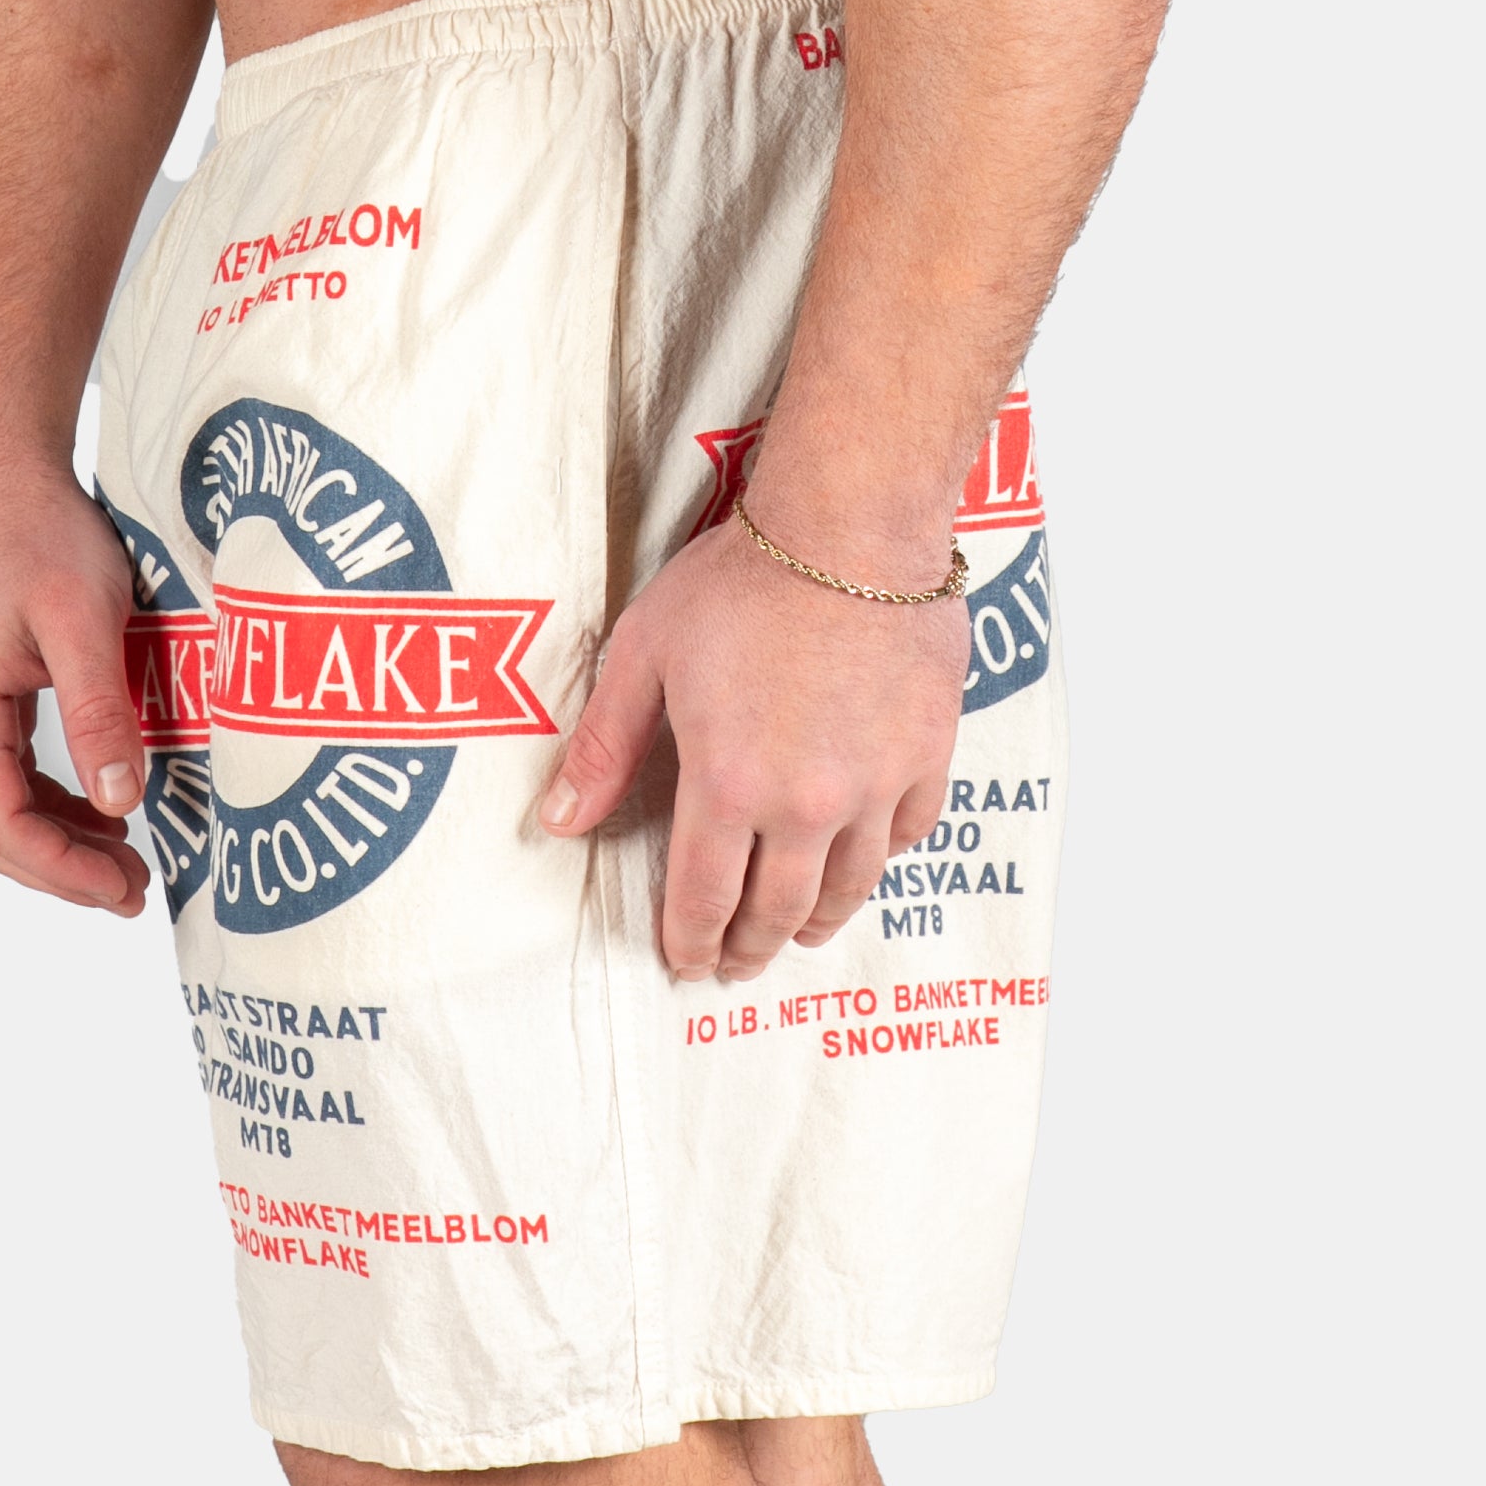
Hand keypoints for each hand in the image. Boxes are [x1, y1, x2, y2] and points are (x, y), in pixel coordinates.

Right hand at [0, 458, 152, 916]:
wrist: (5, 472)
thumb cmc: (38, 531)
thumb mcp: (83, 618)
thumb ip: (99, 712)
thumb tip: (120, 802)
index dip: (59, 867)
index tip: (120, 886)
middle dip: (58, 870)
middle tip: (131, 892)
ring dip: (54, 841)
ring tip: (122, 862)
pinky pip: (3, 772)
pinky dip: (48, 802)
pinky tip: (99, 805)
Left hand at [540, 511, 968, 979]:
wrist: (852, 523)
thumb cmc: (744, 577)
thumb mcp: (646, 651)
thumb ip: (604, 745)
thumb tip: (556, 821)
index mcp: (728, 786)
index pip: (704, 898)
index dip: (691, 941)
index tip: (687, 961)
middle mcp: (806, 804)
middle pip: (778, 909)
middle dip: (751, 946)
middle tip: (738, 963)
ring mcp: (876, 785)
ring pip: (849, 886)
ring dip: (818, 920)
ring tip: (800, 931)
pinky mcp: (928, 752)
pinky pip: (909, 831)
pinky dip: (884, 856)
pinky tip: (868, 856)